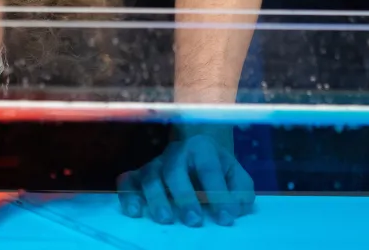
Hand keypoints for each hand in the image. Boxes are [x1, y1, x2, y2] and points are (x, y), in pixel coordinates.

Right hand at [117, 134, 253, 226]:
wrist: (197, 153)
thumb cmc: (217, 168)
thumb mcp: (236, 174)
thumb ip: (241, 190)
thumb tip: (234, 209)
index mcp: (202, 147)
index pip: (209, 169)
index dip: (218, 194)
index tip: (226, 218)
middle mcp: (175, 152)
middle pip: (174, 171)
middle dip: (184, 197)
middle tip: (194, 221)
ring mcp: (155, 163)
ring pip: (150, 177)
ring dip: (157, 200)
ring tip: (166, 220)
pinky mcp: (139, 175)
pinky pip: (127, 182)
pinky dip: (128, 196)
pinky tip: (134, 212)